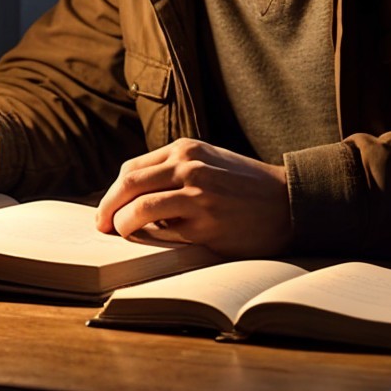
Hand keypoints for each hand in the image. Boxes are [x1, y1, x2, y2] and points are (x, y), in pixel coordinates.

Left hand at [94, 139, 292, 256]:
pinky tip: (150, 241)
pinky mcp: (206, 220)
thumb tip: (132, 200)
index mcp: (186, 149)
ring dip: (120, 224)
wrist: (288, 202)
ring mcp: (197, 192)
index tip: (108, 210)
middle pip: (127, 183)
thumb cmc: (246, 188)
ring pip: (138, 206)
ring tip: (120, 234)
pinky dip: (149, 236)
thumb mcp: (210, 164)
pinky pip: (163, 229)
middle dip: (107, 207)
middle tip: (101, 225)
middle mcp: (189, 165)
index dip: (113, 192)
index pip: (132, 169)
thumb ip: (175, 173)